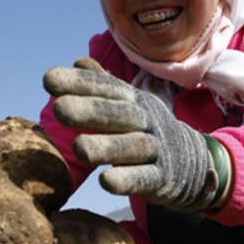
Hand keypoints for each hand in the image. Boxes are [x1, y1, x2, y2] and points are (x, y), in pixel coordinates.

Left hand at [43, 59, 230, 211]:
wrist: (195, 163)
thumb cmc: (149, 131)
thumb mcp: (131, 105)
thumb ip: (105, 86)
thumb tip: (78, 61)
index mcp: (135, 101)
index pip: (106, 89)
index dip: (79, 84)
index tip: (48, 80)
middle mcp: (147, 121)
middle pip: (118, 114)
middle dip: (89, 110)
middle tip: (59, 108)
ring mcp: (157, 150)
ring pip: (131, 147)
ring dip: (105, 147)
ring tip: (77, 148)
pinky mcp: (162, 178)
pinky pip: (145, 178)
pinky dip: (126, 180)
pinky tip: (105, 181)